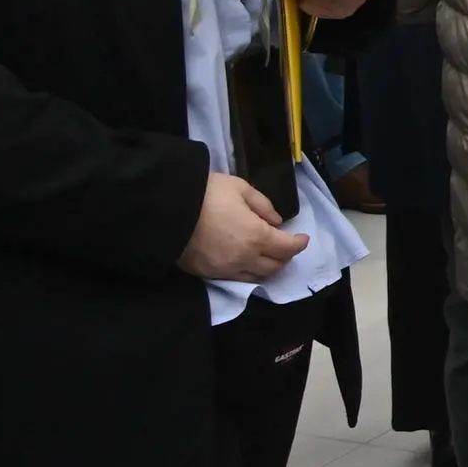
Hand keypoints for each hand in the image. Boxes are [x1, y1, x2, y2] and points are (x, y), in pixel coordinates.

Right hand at [179, 171, 308, 281]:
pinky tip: (245, 260)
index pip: (287, 247)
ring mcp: (223, 269)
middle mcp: (244, 258)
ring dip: (267, 267)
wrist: (164, 209)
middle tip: (286, 246)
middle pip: (274, 266)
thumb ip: (263, 205)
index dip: (299, 243)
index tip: (303, 238)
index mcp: (256, 236)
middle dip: (285, 256)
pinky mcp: (205, 274)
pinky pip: (234, 278)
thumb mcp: (240, 188)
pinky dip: (246, 272)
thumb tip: (276, 221)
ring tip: (268, 255)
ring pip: (255, 277)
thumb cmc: (206, 193)